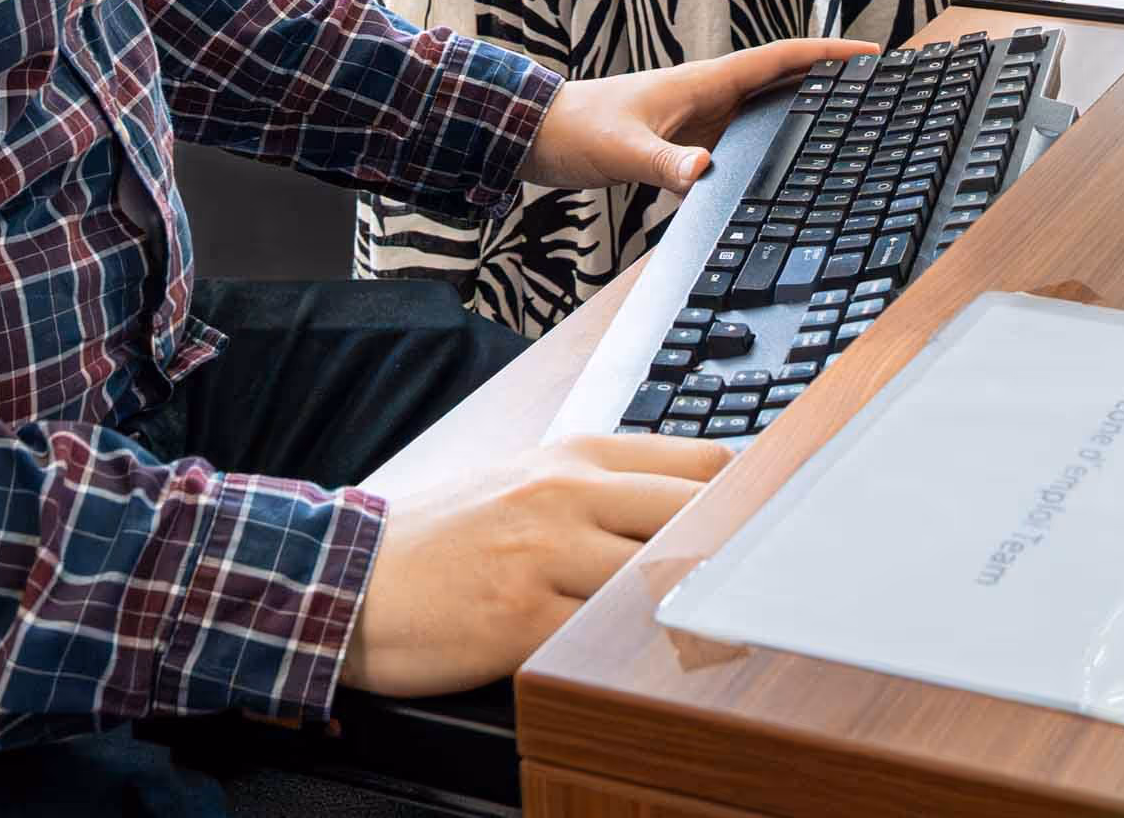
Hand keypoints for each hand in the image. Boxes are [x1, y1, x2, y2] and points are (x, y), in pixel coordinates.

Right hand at [342, 433, 726, 695]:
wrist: (352, 577)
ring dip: (687, 609)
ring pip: (655, 577)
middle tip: (761, 589)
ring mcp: (544, 558)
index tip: (772, 530)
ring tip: (717, 633)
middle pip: (694, 514)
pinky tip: (646, 667)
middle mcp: (565, 496)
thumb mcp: (525, 481)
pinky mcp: (521, 623)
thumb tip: (690, 503)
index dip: (745, 498)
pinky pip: (599, 640)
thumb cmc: (444, 534)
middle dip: (733, 554)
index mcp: (573, 456)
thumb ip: (601, 486)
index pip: (698, 461)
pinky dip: (629, 655)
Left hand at [522, 36, 878, 191]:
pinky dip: (773, 138)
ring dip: (806, 107)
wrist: (540, 134)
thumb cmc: (579, 132)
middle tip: (880, 88)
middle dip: (831, 78)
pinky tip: (789, 161)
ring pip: (766, 106)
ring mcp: (701, 115)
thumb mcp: (624, 150)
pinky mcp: (688, 138)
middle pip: (784, 79)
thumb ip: (664, 162)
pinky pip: (744, 133)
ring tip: (852, 120)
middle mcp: (709, 93)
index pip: (778, 60)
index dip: (826, 55)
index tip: (871, 54)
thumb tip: (704, 172)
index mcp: (703, 82)